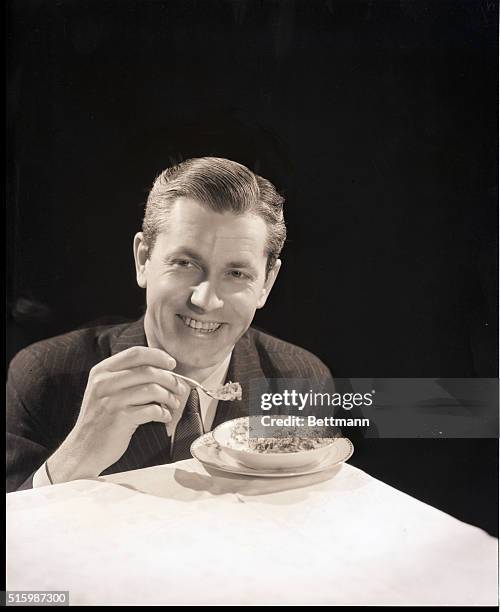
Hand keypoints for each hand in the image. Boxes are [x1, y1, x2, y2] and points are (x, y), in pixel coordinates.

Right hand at [47, 346, 186, 481]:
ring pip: (153, 390)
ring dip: (169, 397)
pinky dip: (163, 413)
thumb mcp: (104, 391)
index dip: (158, 356)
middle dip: (170, 379)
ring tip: (173, 404)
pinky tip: (165, 417)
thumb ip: (125, 376)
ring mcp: (112, 400)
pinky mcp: (120, 419)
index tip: (171, 364)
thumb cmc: (100, 419)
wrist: (82, 450)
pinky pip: (152, 410)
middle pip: (148, 371)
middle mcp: (104, 382)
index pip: (136, 353)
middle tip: (179, 388)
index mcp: (102, 371)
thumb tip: (161, 369)